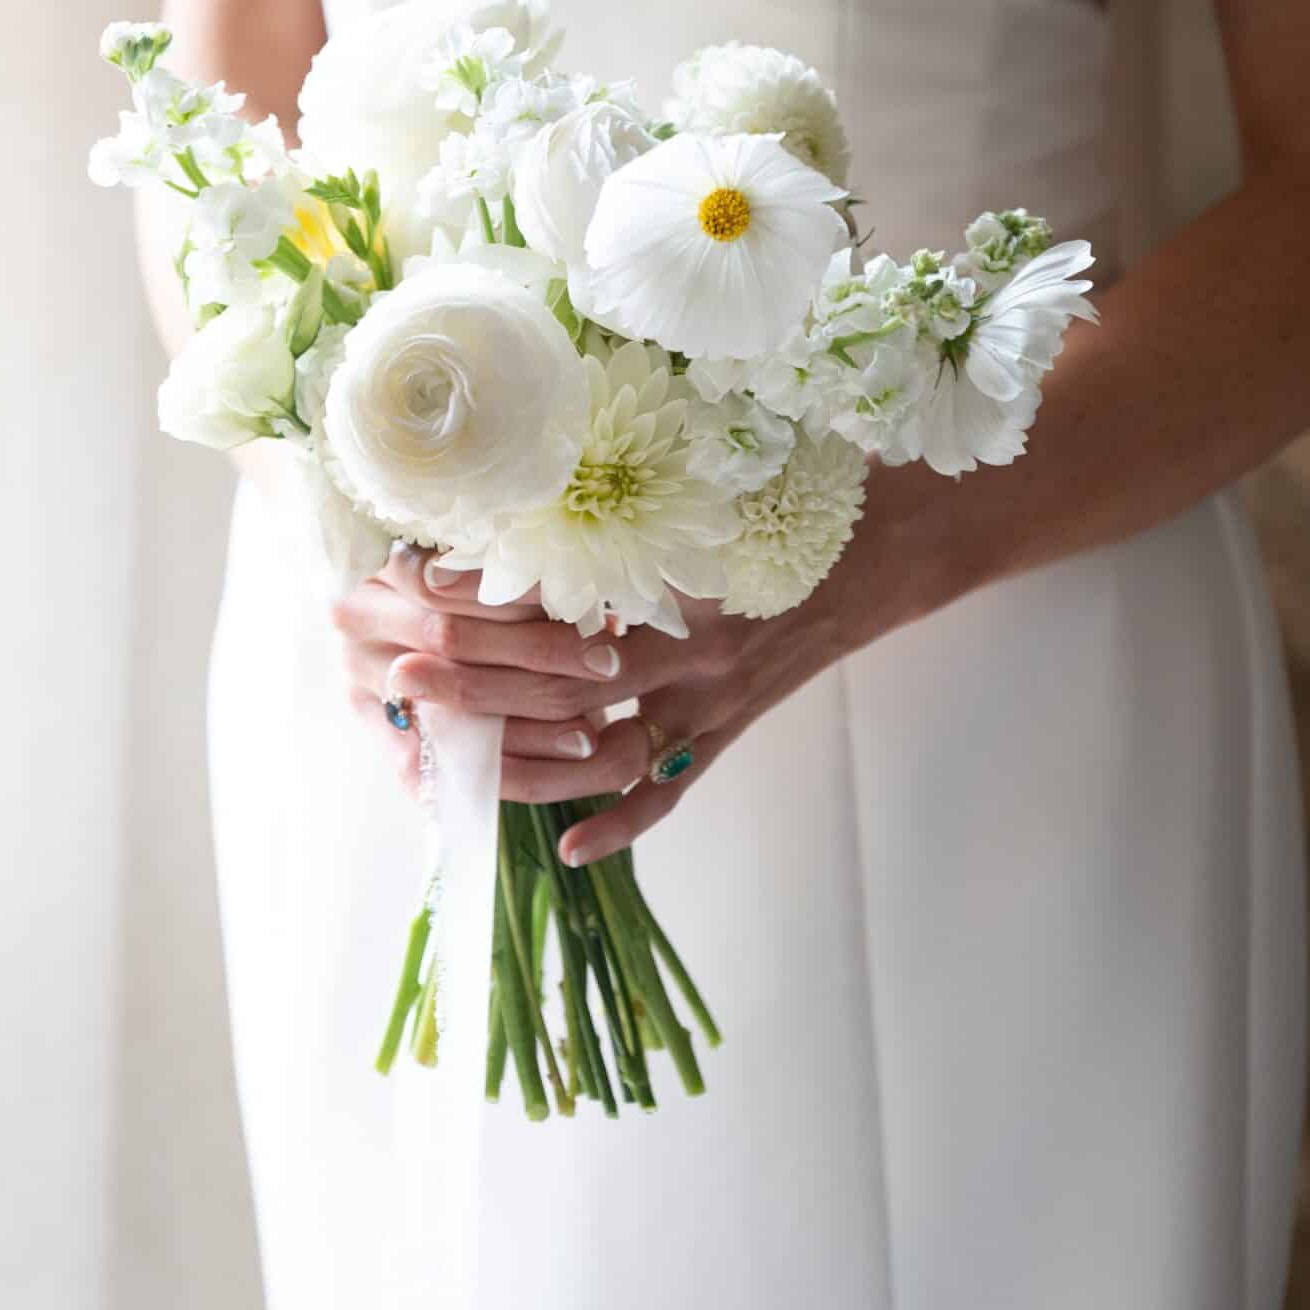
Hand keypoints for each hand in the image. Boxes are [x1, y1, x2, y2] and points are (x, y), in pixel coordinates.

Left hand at [332, 467, 958, 865]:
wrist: (905, 541)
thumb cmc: (812, 492)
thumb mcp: (727, 476)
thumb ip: (645, 487)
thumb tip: (543, 461)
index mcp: (689, 583)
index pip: (570, 603)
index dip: (490, 596)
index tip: (417, 582)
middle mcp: (698, 655)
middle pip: (566, 685)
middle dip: (477, 683)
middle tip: (403, 675)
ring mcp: (717, 704)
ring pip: (607, 756)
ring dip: (525, 762)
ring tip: (451, 756)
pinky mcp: (734, 731)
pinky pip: (672, 793)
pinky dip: (622, 825)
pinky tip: (566, 849)